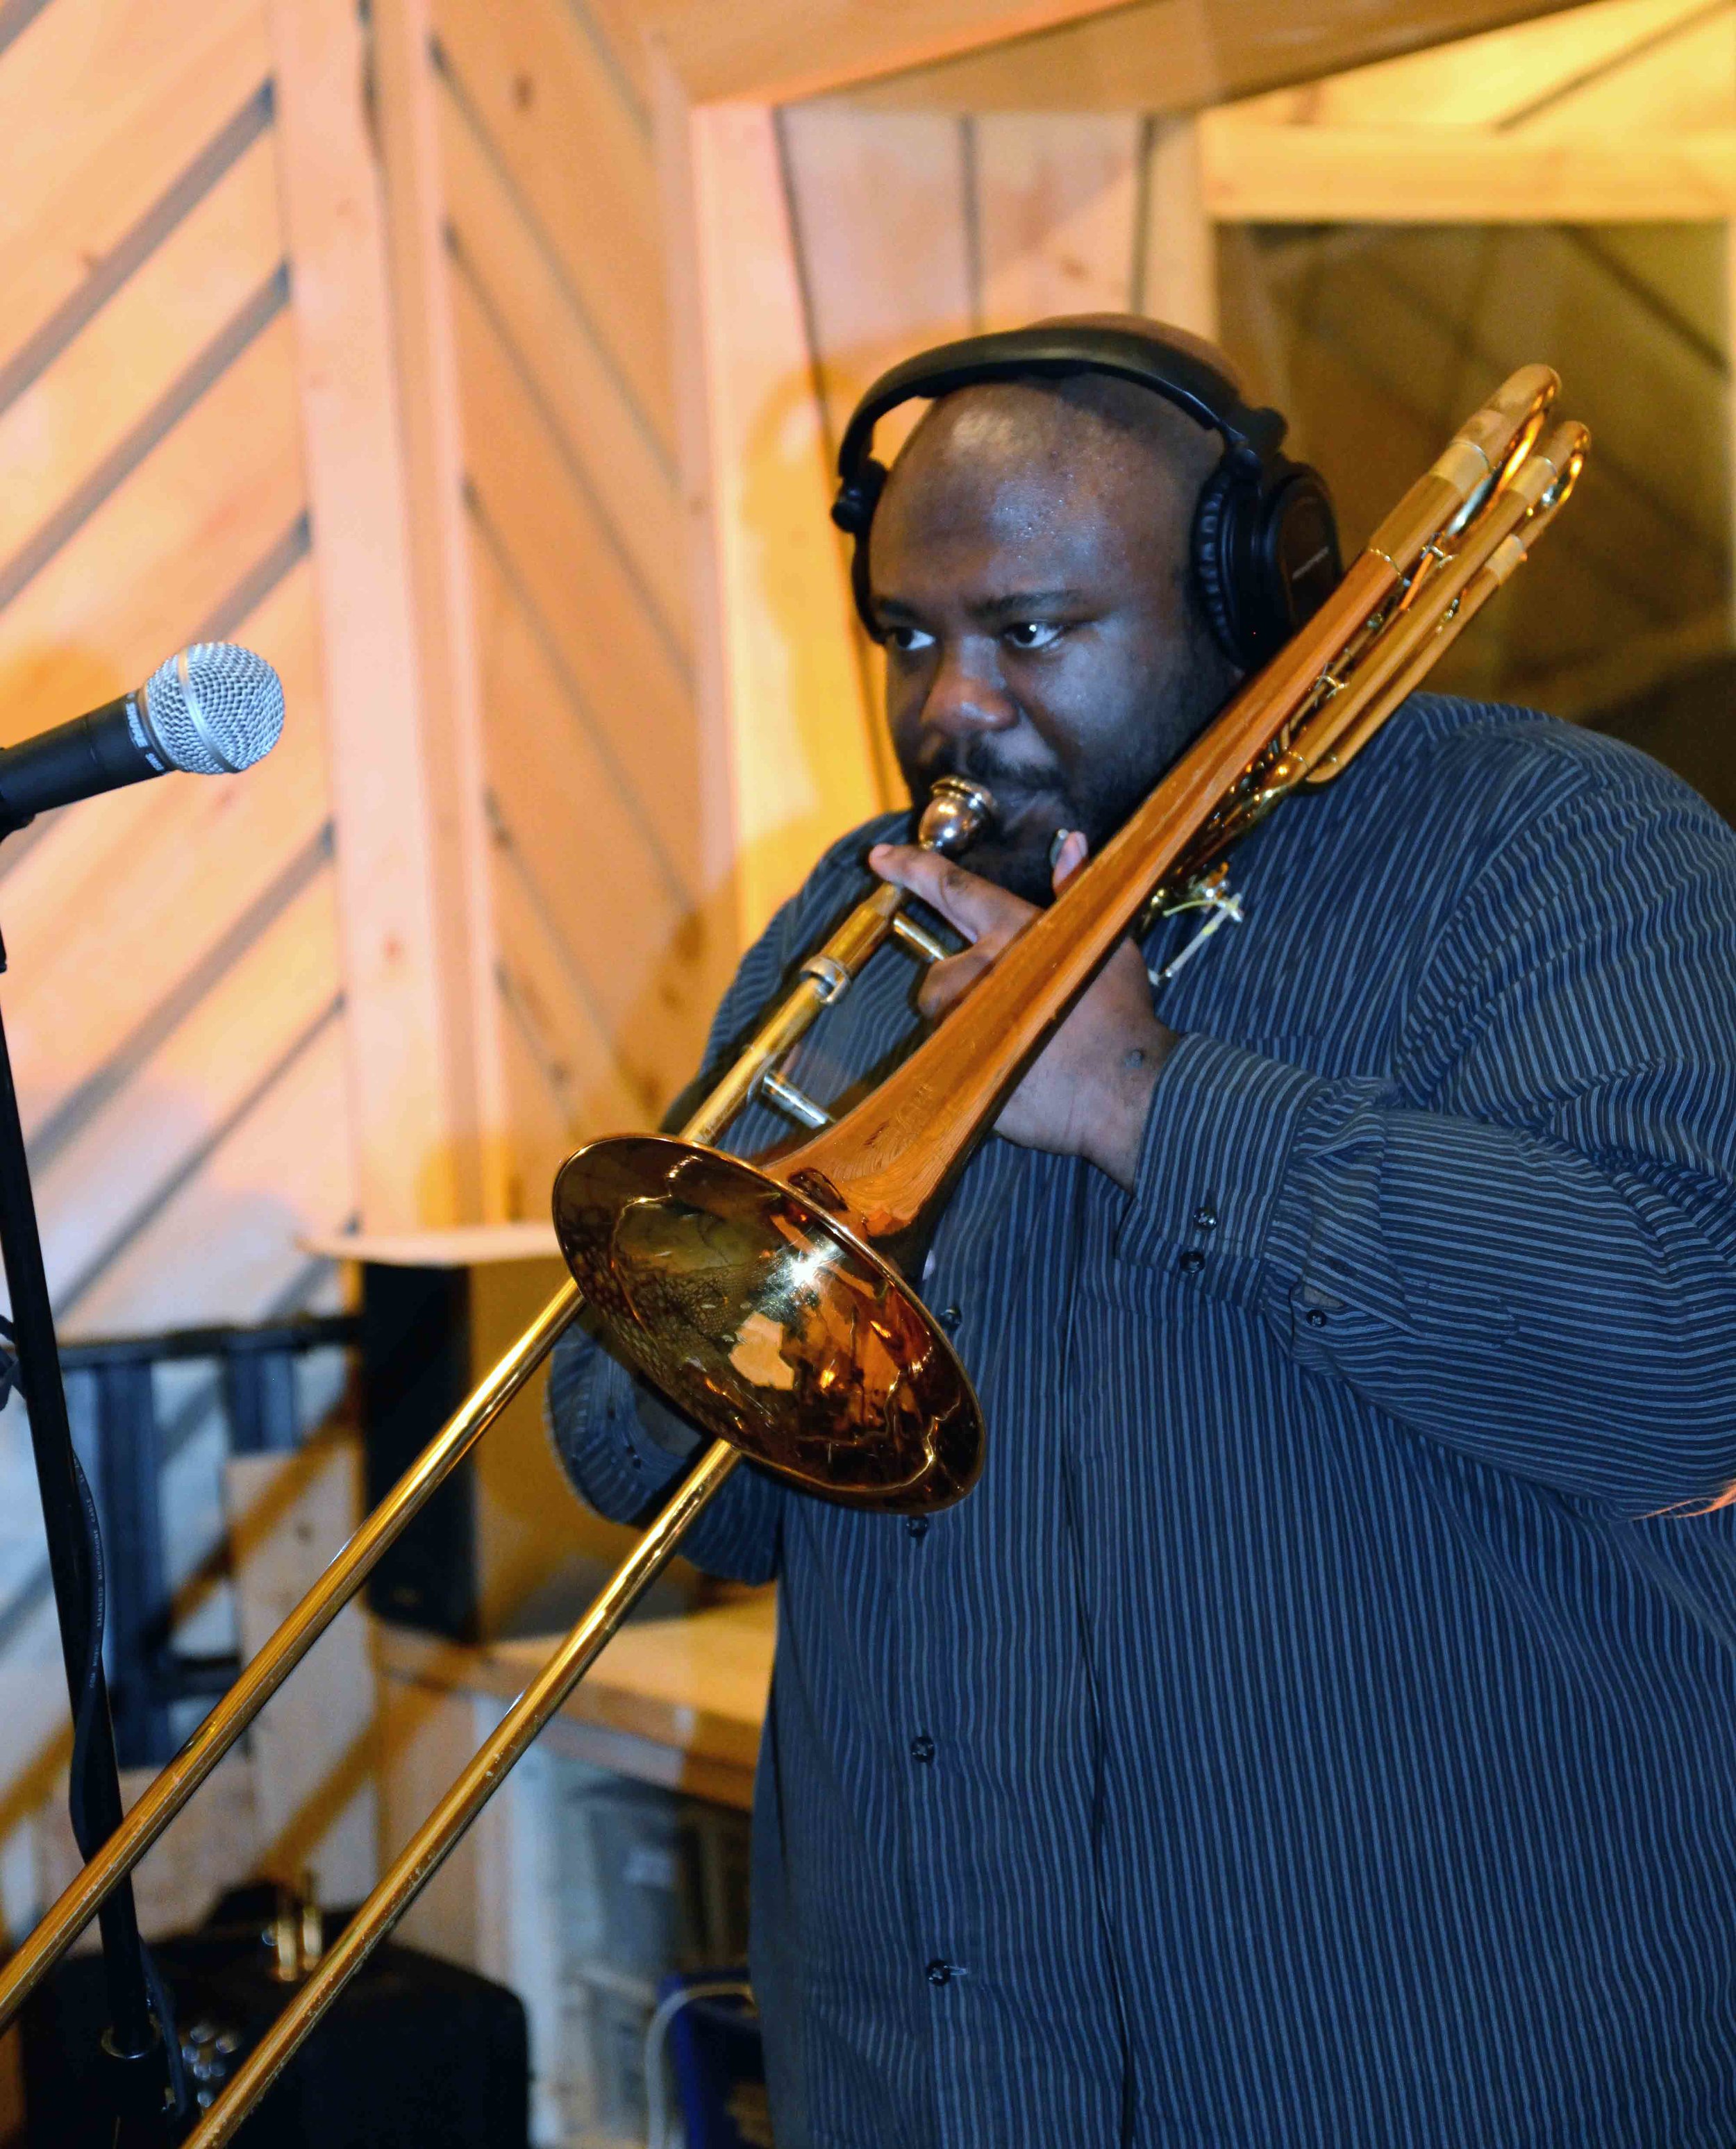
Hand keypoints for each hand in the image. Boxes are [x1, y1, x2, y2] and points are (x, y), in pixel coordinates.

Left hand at [867, 830, 1176, 1191]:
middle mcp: (978, 971)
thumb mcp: (1105, 939)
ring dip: (969, 1026)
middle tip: (1016, 1008)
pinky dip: (974, 1063)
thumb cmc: (1122, 1015)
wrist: (1126, 1093)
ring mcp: (963, 1022)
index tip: (878, 857)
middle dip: (966, 988)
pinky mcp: (957, 1069)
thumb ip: (1075, 891)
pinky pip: (951, 1061)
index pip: (952, 887)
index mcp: (1012, 931)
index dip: (912, 868)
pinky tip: (1016, 1069)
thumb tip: (1070, 843)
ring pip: (944, 1019)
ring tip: (1021, 1039)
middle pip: (940, 972)